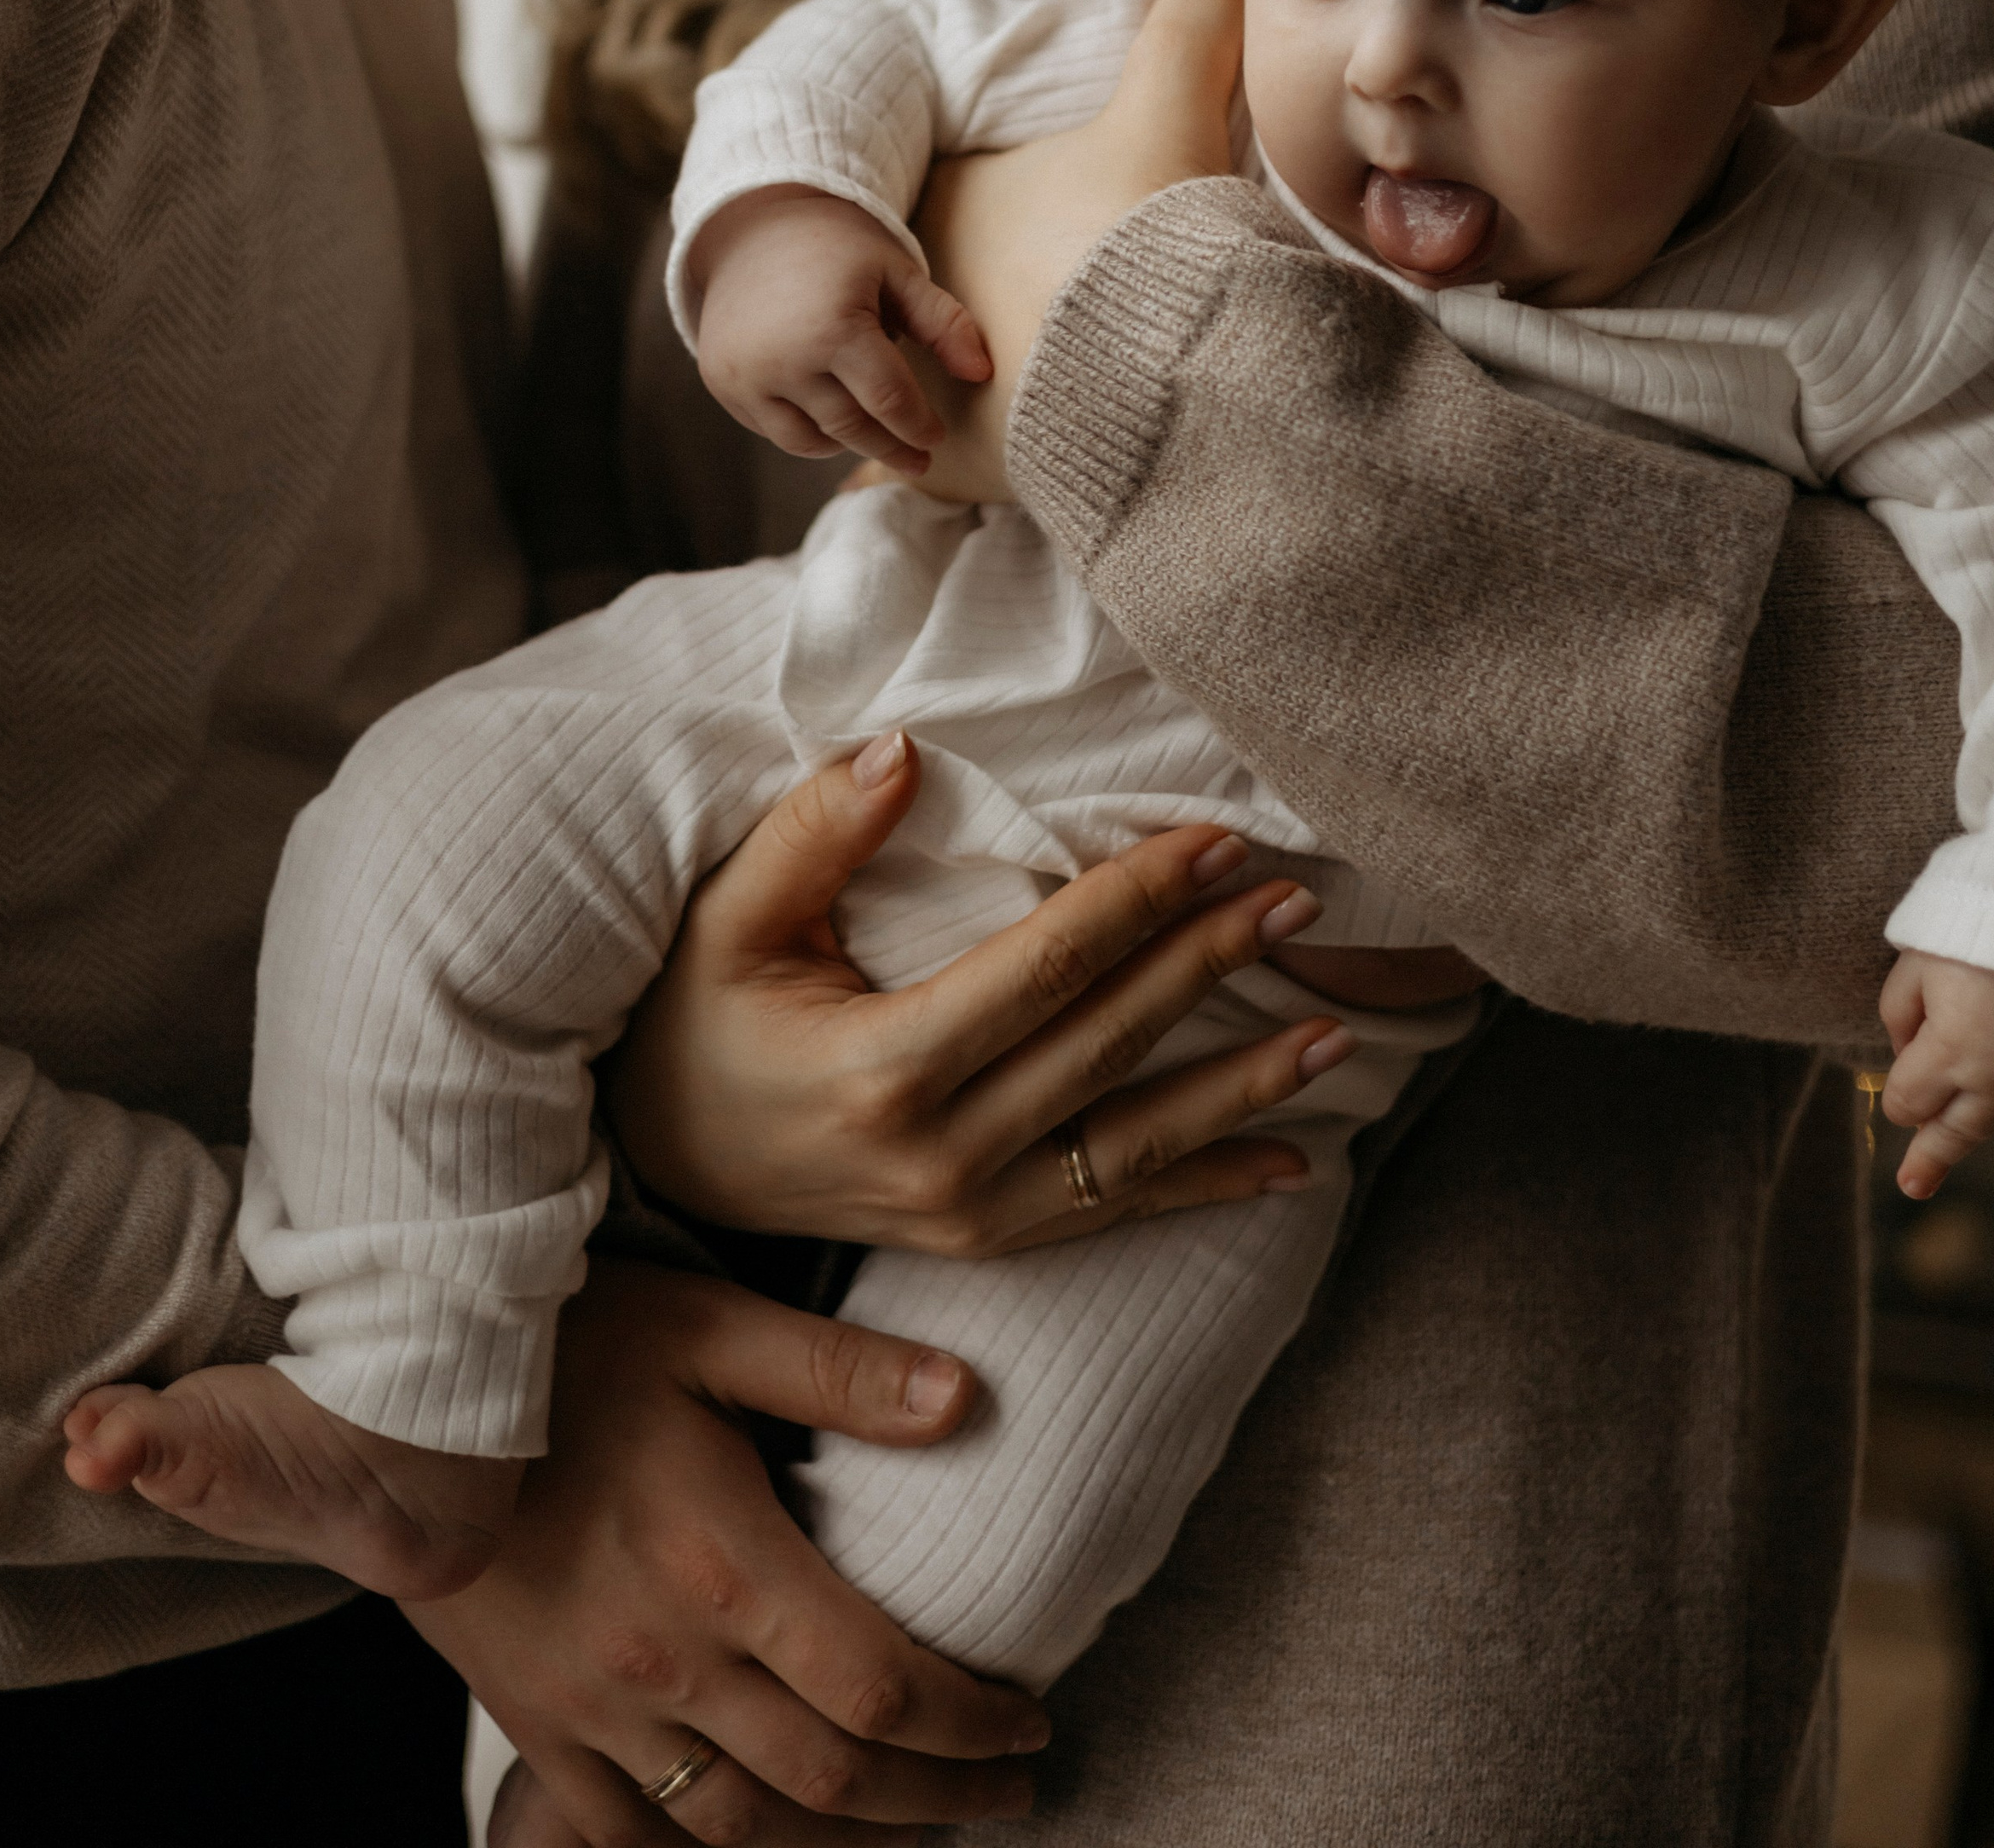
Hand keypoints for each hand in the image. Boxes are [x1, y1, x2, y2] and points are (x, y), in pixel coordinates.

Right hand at [407, 1258, 1045, 1846]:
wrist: (396, 1404)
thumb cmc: (567, 1347)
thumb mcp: (709, 1325)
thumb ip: (839, 1372)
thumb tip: (967, 1397)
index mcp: (723, 1563)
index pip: (882, 1687)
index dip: (971, 1726)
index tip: (1028, 1727)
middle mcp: (665, 1660)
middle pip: (831, 1779)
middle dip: (938, 1801)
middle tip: (1008, 1794)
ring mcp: (594, 1711)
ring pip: (743, 1832)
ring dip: (845, 1847)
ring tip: (917, 1831)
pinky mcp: (537, 1730)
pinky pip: (630, 1842)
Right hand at [609, 729, 1344, 1254]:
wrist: (657, 1160)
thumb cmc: (693, 1018)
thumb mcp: (728, 915)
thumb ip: (814, 832)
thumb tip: (905, 749)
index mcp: (882, 1066)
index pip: (1048, 966)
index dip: (1140, 899)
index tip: (1217, 841)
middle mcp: (939, 1154)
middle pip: (1109, 1044)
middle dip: (1212, 965)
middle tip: (1299, 901)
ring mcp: (966, 1214)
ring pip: (1135, 1143)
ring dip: (1245, 1086)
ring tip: (1336, 1029)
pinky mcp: (983, 1243)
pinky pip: (1115, 1214)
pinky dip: (1210, 1187)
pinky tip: (1293, 1162)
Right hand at [691, 187, 991, 478]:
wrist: (752, 227)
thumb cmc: (838, 249)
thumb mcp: (897, 272)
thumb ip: (943, 323)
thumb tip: (982, 374)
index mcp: (834, 328)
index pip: (890, 400)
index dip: (919, 426)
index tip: (937, 438)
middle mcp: (783, 360)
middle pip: (851, 428)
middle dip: (890, 447)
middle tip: (918, 461)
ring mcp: (745, 376)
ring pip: (809, 440)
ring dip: (848, 443)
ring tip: (875, 435)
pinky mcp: (722, 384)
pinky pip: (773, 429)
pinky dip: (806, 431)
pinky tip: (829, 417)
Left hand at [913, 0, 1244, 502]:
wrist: (1151, 378)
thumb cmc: (1142, 239)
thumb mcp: (1173, 109)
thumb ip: (1193, 22)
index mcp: (942, 204)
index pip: (962, 197)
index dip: (1019, 207)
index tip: (1075, 228)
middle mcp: (906, 294)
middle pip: (948, 288)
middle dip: (998, 299)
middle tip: (1072, 314)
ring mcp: (918, 386)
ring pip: (939, 375)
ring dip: (984, 383)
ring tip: (1057, 388)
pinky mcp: (943, 469)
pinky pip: (942, 460)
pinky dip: (979, 457)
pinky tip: (1029, 452)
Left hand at [1880, 948, 1993, 1195]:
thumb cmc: (1984, 932)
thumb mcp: (1918, 963)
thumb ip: (1898, 1014)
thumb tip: (1903, 1053)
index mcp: (1951, 1055)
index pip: (1906, 1103)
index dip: (1898, 1095)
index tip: (1897, 1094)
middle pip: (1953, 1135)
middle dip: (1929, 1159)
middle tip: (1911, 1186)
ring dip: (1984, 1110)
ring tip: (1974, 1098)